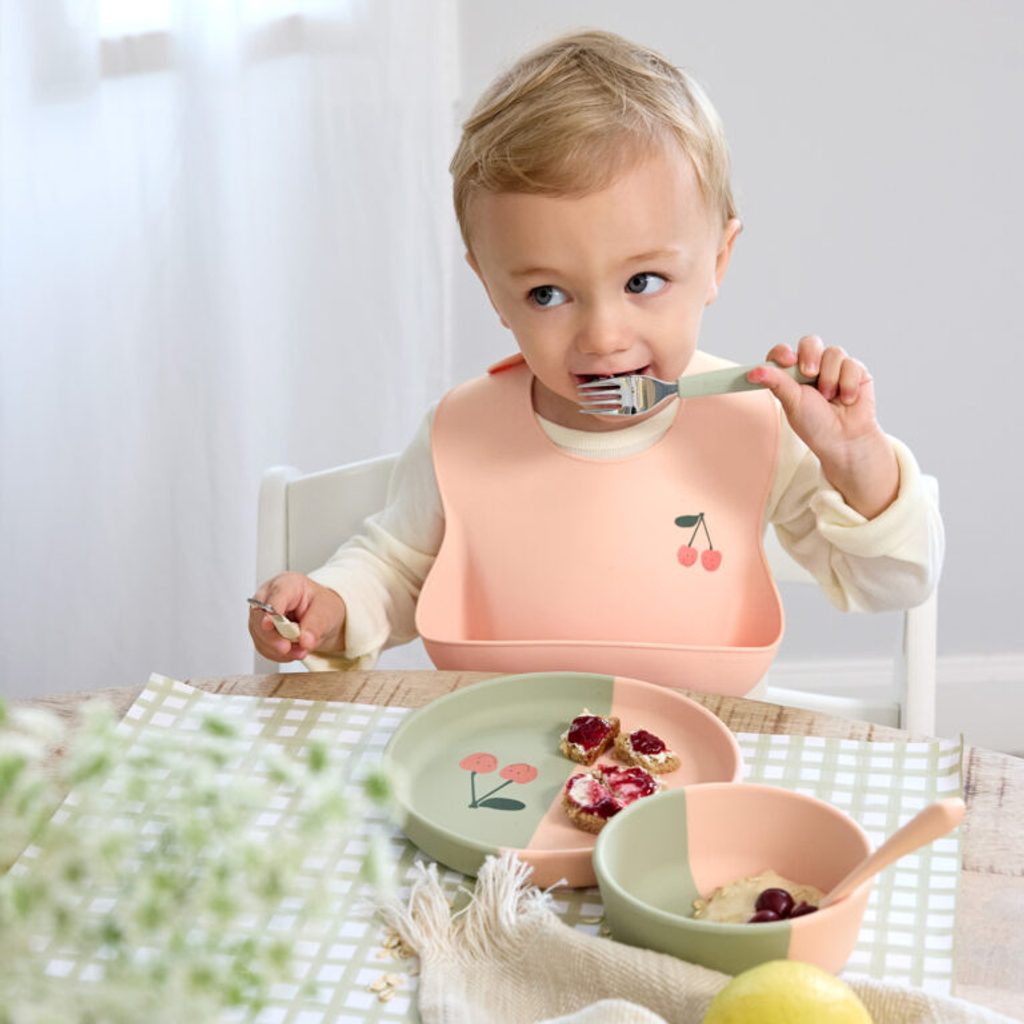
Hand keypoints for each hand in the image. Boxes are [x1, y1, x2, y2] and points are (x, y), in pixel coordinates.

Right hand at [248, 572, 346, 662]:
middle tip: (288, 648)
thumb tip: (305, 641)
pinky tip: (292, 651)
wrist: (323, 619)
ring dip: (279, 649)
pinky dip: (278, 654)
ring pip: (259, 635)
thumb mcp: (327, 611)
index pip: (275, 596)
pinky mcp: (260, 632)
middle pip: (260, 616)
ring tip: (300, 650)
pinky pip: (263, 647)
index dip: (271, 611)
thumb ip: (316, 625)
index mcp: (288, 584)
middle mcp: (269, 596)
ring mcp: (262, 614)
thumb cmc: (322, 607)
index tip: (269, 624)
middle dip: (274, 637)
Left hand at [748, 336, 898, 518]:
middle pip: (810, 342)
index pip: (783, 352)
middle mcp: (813, 367)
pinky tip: (846, 399)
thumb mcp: (792, 403)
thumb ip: (776, 382)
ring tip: (829, 397)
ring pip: (833, 352)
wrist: (844, 439)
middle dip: (810, 355)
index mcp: (792, 374)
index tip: (787, 361)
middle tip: (810, 374)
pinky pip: (852, 364)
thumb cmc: (815, 424)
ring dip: (830, 377)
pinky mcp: (856, 371)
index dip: (783, 352)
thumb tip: (752, 372)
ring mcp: (835, 367)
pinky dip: (848, 384)